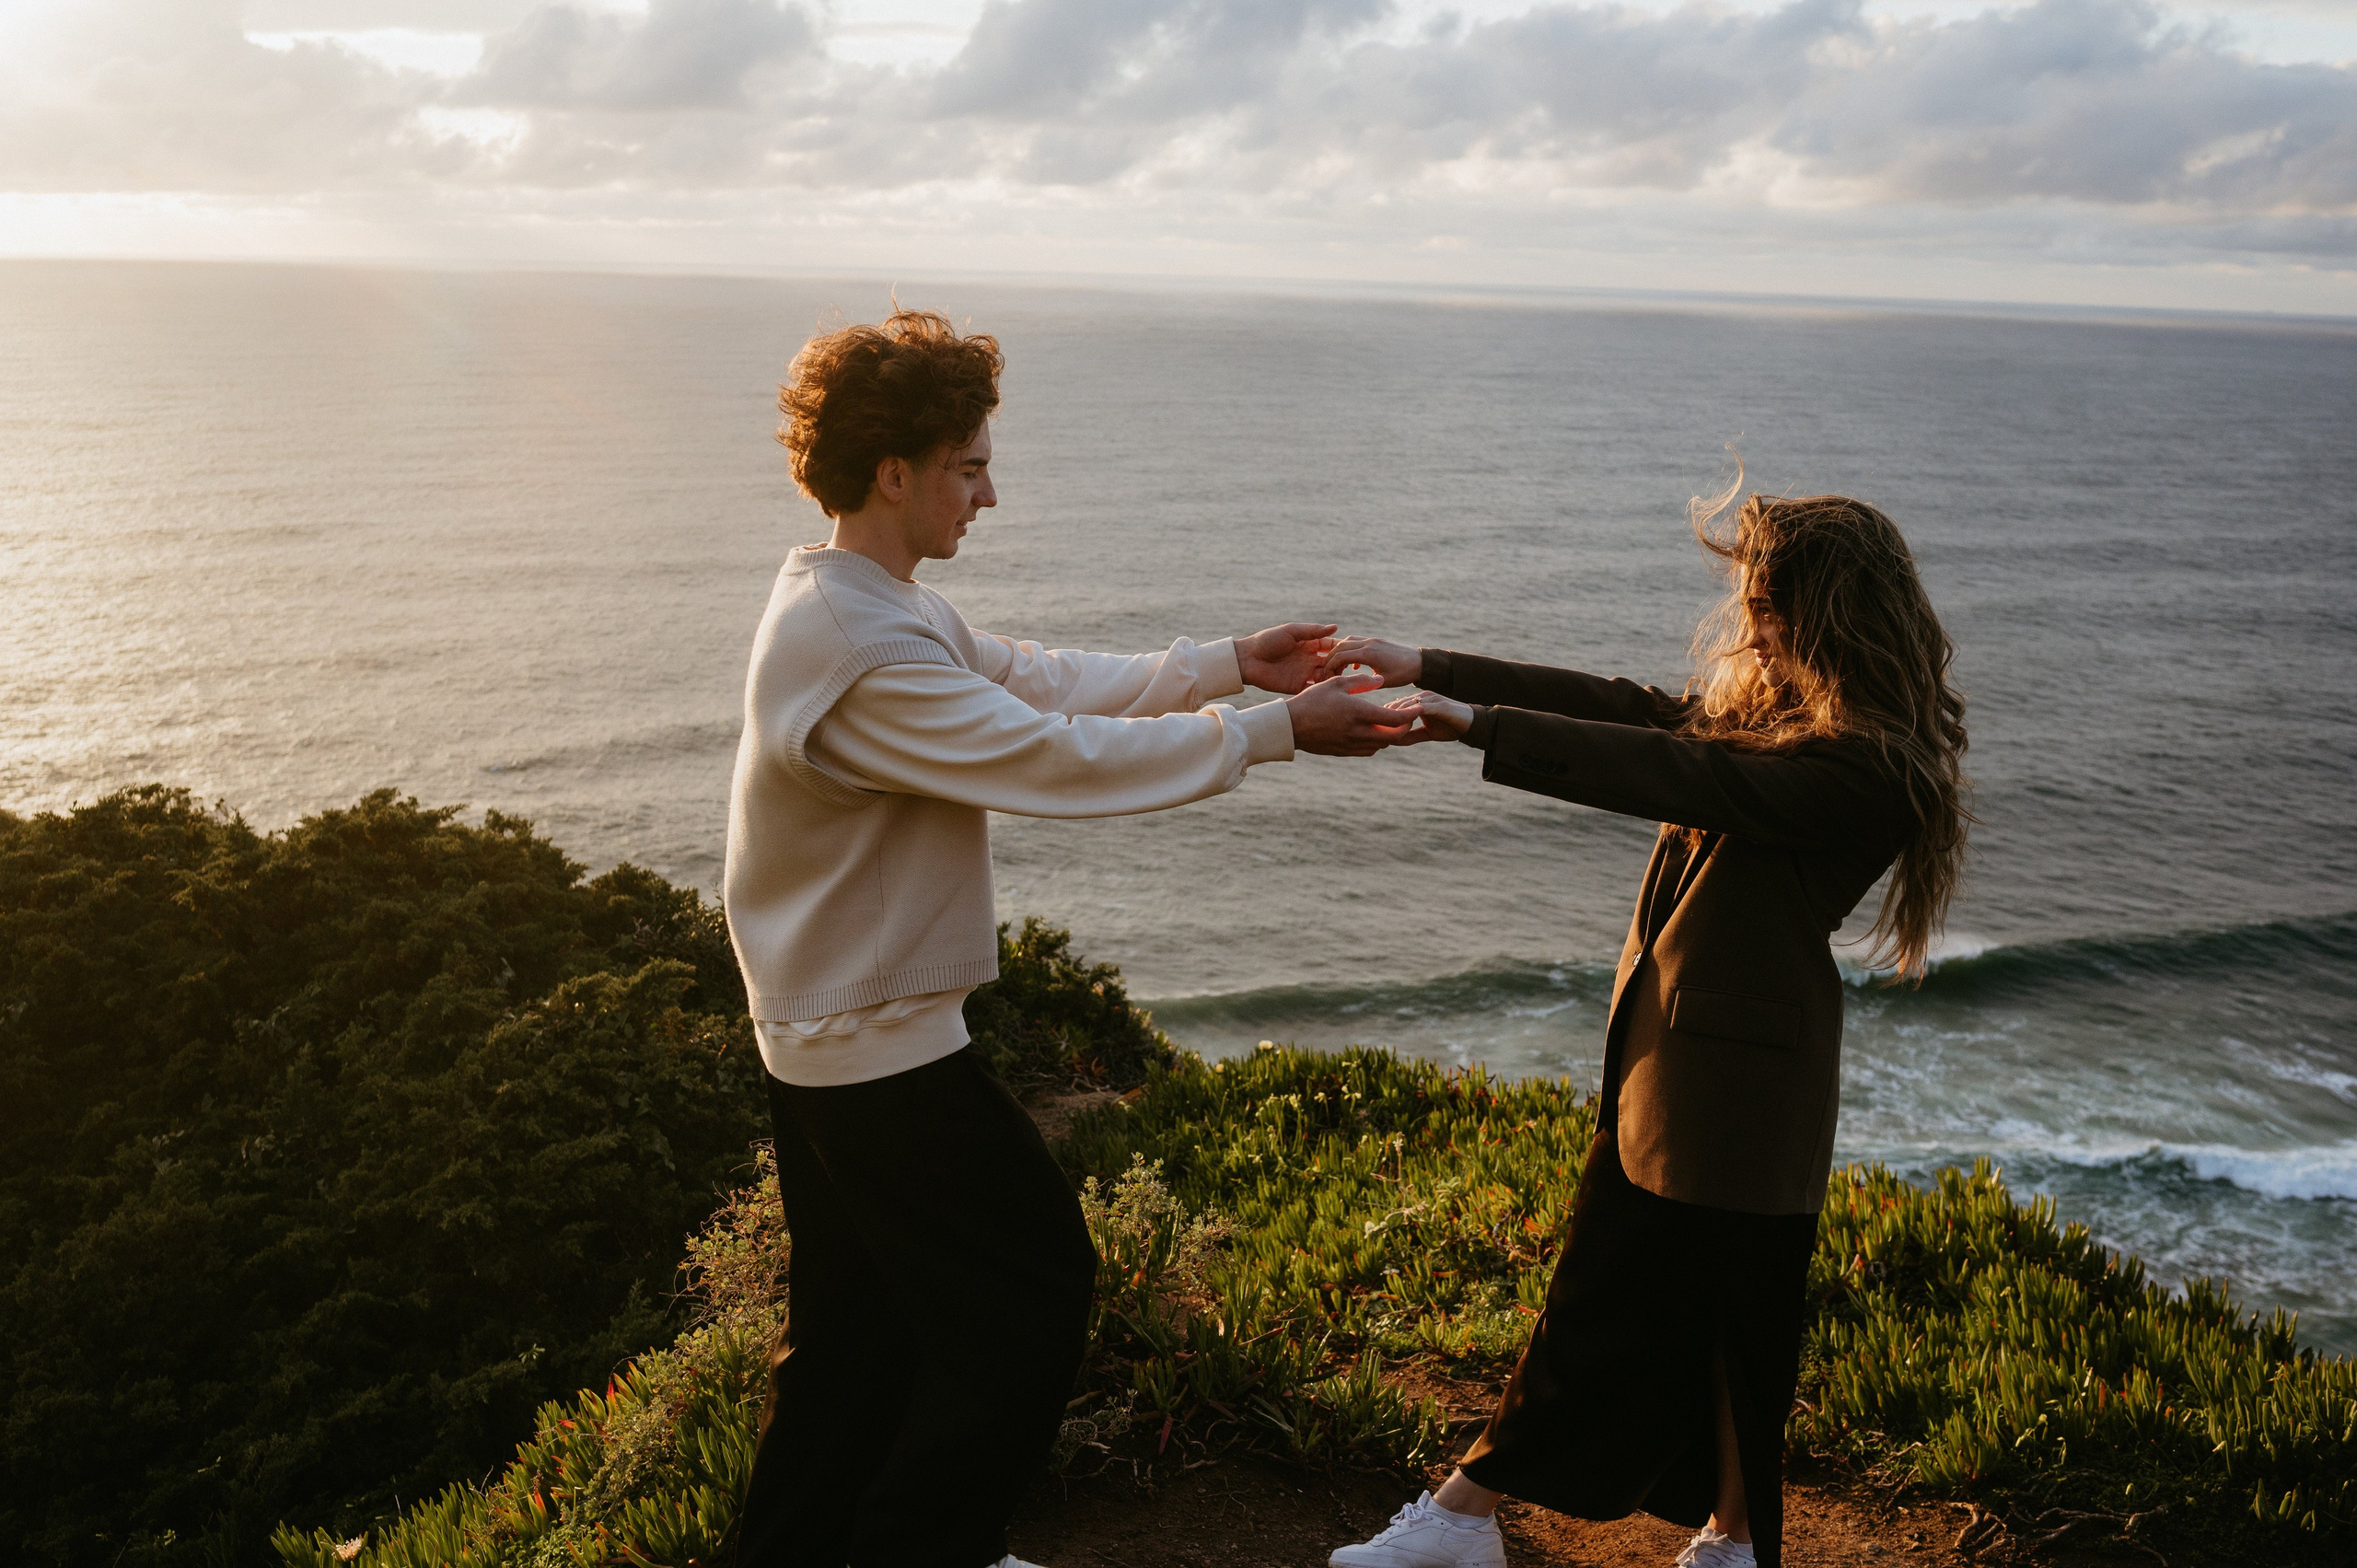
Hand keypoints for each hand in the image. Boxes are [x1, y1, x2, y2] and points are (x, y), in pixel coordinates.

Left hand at [1237, 622, 1339, 693]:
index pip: (1332, 646)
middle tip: (1341, 667)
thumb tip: (1335, 627)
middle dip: (1339, 665)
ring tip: (1332, 677)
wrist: (1248, 659)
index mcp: (1309, 644)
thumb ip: (1312, 631)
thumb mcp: (1291, 631)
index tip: (1349, 651)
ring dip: (1331, 677)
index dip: (1341, 649)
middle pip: (1332, 663)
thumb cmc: (1267, 641)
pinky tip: (1324, 687)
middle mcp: (1309, 659)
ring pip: (1326, 677)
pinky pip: (1313, 689)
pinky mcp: (1297, 686)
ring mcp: (1304, 673)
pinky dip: (1321, 689)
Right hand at [1285, 672, 1423, 755]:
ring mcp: (1351, 745)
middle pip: (1394, 737)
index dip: (1411, 714)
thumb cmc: (1311, 700)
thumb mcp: (1336, 684)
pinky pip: (1369, 750)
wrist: (1290, 726)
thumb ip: (1361, 681)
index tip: (1418, 707)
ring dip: (1390, 734)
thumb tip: (1380, 680)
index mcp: (1358, 713)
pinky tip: (1373, 730)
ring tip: (1389, 721)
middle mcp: (1358, 732)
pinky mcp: (1344, 752)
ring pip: (1382, 744)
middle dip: (1405, 727)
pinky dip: (1377, 741)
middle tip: (1406, 716)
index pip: (1395, 719)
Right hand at [1317, 635, 1421, 687]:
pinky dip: (1350, 651)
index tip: (1327, 678)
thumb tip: (1348, 685)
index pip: (1340, 656)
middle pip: (1340, 646)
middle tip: (1328, 673)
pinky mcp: (1377, 641)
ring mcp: (1373, 640)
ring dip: (1339, 653)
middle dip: (1331, 659)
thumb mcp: (1384, 682)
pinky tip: (1354, 667)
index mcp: (1368, 653)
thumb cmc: (1404, 674)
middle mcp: (1369, 643)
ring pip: (1348, 641)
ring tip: (1339, 669)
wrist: (1421, 662)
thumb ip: (1365, 682)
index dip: (1330, 667)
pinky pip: (1357, 642)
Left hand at [1375, 692, 1474, 744]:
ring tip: (1382, 731)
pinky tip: (1401, 726)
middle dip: (1383, 718)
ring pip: (1405, 705)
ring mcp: (1430, 699)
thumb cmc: (1450, 727)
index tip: (1371, 731)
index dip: (1382, 718)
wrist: (1472, 724)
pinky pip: (1420, 709)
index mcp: (1416, 701)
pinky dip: (1409, 716)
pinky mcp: (1438, 704)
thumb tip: (1393, 742)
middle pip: (1396, 705)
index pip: (1393, 707)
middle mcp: (1421, 697)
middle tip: (1372, 732)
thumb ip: (1411, 735)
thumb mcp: (1427, 733)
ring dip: (1393, 717)